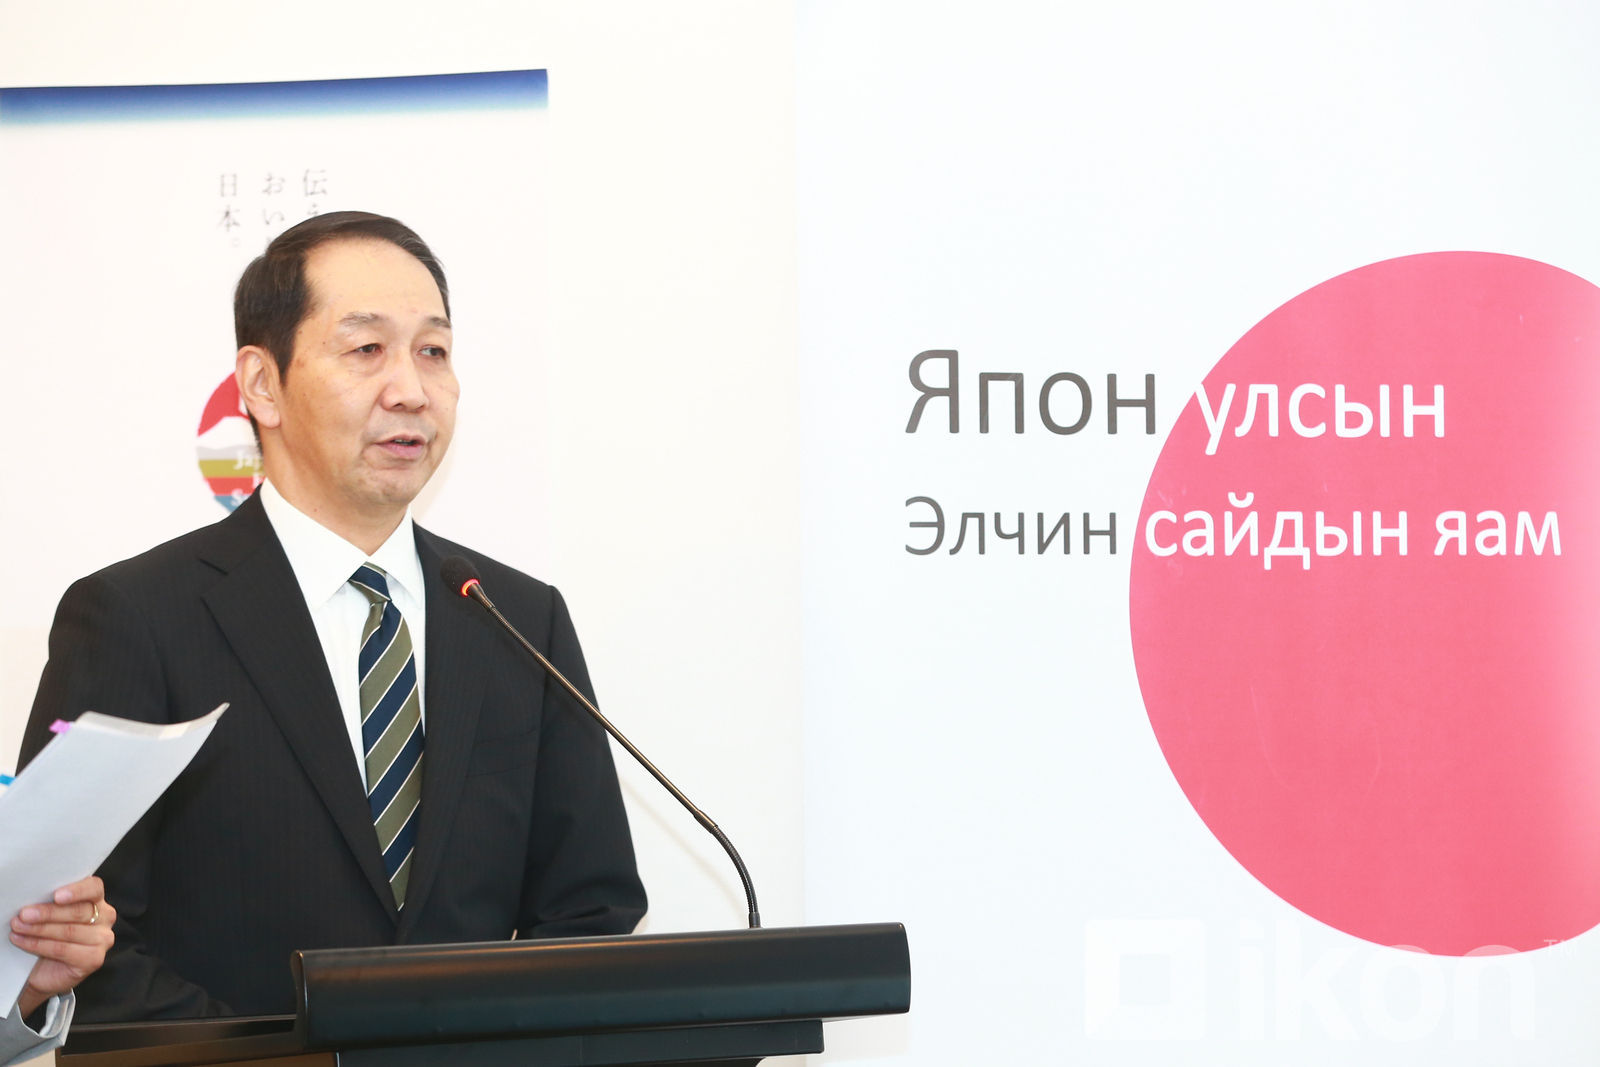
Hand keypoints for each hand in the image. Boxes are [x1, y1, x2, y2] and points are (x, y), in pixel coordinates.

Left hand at [11, 876, 114, 1018]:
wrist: (45, 970)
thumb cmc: (49, 937)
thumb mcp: (52, 915)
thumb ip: (51, 904)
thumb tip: (31, 896)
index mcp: (97, 900)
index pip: (94, 887)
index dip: (77, 890)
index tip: (56, 895)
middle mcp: (105, 918)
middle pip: (78, 911)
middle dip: (48, 913)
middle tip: (24, 914)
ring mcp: (103, 939)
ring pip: (69, 931)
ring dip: (39, 929)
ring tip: (18, 927)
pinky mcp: (94, 959)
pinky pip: (63, 949)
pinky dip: (39, 945)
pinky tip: (23, 941)